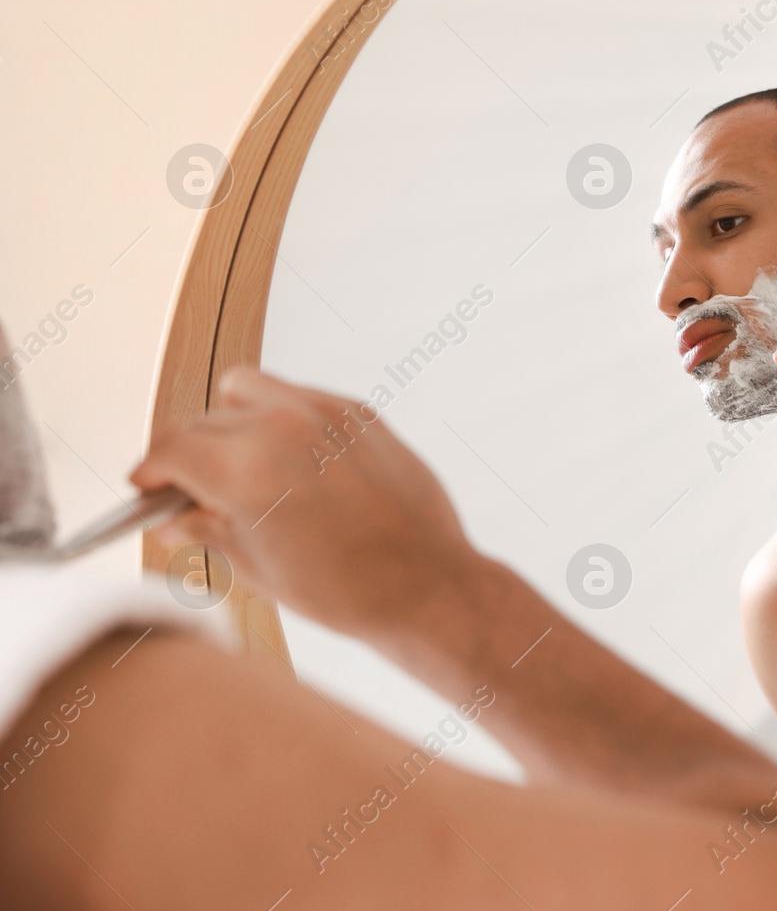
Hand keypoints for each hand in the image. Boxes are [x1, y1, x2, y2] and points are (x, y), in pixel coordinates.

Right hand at [130, 367, 480, 638]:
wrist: (424, 584)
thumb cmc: (345, 588)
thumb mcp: (255, 565)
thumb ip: (207, 528)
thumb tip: (174, 517)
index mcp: (245, 470)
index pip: (169, 447)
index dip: (150, 471)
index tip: (149, 486)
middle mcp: (283, 429)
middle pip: (204, 421)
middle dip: (191, 454)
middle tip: (195, 489)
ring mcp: (325, 414)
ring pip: (248, 389)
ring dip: (234, 420)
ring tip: (246, 466)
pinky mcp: (360, 413)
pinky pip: (300, 397)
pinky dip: (284, 421)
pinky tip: (295, 463)